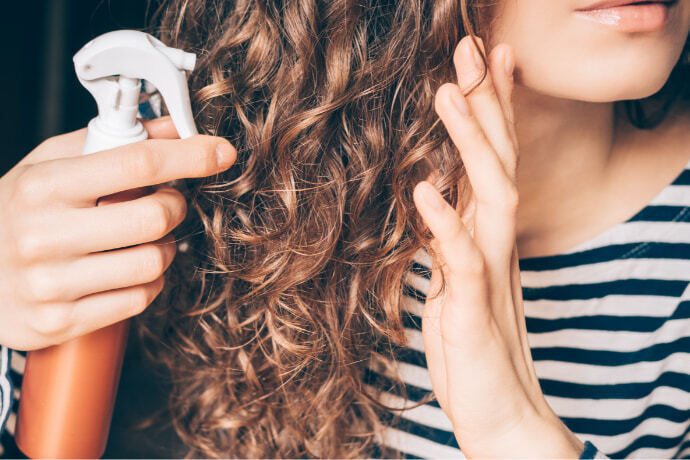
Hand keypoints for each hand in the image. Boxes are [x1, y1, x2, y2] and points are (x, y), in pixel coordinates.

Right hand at [0, 117, 235, 349]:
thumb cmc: (15, 212)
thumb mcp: (49, 165)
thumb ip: (109, 143)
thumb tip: (171, 128)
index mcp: (44, 185)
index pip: (136, 163)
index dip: (189, 155)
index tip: (219, 152)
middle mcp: (43, 234)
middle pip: (154, 218)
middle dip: (174, 207)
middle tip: (164, 203)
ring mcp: (50, 284)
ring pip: (153, 263)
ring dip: (164, 249)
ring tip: (144, 240)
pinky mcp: (60, 322)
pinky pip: (138, 299)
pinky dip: (148, 282)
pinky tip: (128, 270)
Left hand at [412, 36, 583, 457]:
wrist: (498, 414)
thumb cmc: (473, 348)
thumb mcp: (456, 283)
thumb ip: (452, 240)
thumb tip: (437, 202)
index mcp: (487, 237)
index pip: (495, 160)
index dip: (492, 109)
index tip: (486, 60)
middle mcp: (494, 246)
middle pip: (499, 162)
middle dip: (486, 104)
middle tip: (472, 48)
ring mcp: (488, 274)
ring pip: (491, 196)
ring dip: (471, 144)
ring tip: (448, 94)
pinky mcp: (473, 310)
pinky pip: (463, 260)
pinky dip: (445, 224)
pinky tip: (426, 191)